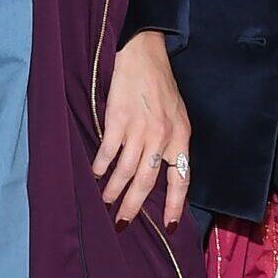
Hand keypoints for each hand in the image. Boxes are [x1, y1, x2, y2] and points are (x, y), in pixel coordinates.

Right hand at [92, 29, 192, 228]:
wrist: (144, 53)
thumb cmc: (161, 84)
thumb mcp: (177, 114)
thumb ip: (172, 142)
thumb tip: (162, 172)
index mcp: (181, 135)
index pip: (181, 177)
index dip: (175, 204)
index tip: (170, 225)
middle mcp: (162, 135)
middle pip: (148, 181)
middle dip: (134, 205)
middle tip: (123, 222)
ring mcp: (140, 127)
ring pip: (127, 169)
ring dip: (114, 189)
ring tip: (106, 200)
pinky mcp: (119, 118)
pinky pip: (109, 150)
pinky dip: (101, 165)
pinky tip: (96, 173)